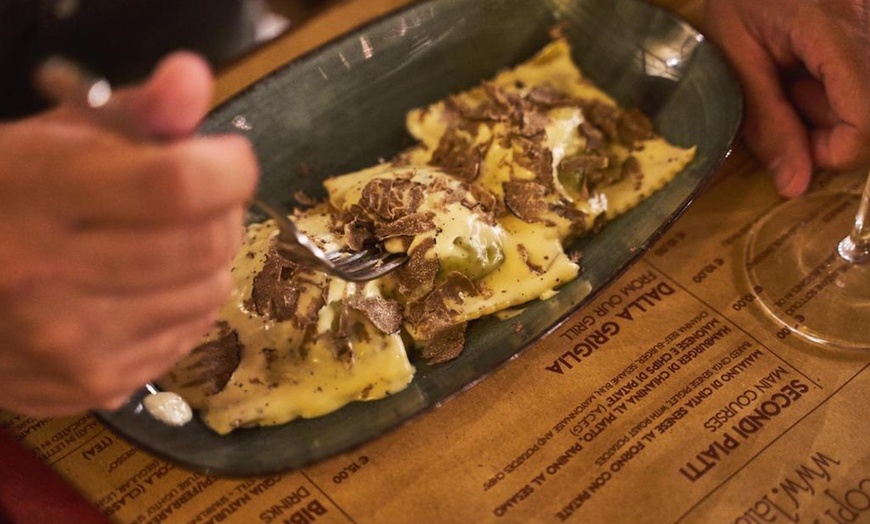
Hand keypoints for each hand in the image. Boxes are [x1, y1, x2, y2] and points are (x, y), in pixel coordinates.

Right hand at [0, 52, 258, 415]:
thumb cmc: (5, 198)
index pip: (176, 185)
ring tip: (165, 244)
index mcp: (35, 193)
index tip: (228, 159)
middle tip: (199, 201)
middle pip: (205, 245)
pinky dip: (184, 306)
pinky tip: (145, 288)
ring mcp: (70, 343)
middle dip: (222, 213)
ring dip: (206, 262)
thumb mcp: (58, 136)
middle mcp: (47, 276)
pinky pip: (188, 336)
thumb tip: (194, 80)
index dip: (225, 168)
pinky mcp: (92, 386)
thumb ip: (136, 110)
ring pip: (209, 294)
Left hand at [705, 0, 869, 196]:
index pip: (866, 118)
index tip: (794, 144)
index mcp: (833, 30)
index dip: (832, 151)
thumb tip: (795, 187)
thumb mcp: (736, 57)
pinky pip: (866, 85)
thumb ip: (767, 121)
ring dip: (834, 109)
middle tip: (786, 95)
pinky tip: (813, 73)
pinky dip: (840, 93)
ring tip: (796, 78)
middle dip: (829, 128)